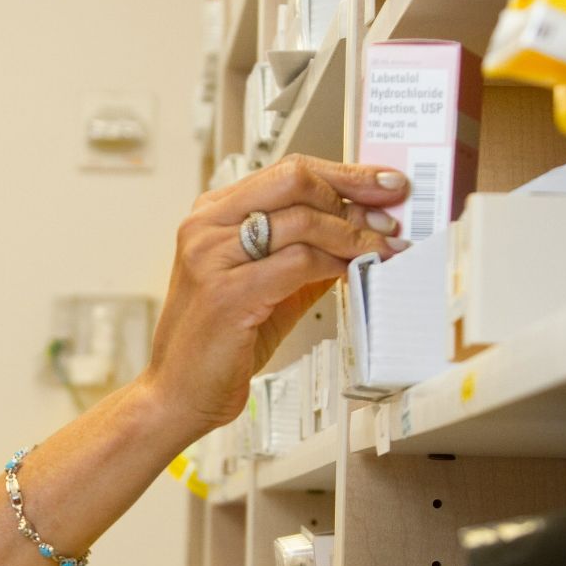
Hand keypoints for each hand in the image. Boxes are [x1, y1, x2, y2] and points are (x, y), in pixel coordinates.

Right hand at [141, 154, 411, 438]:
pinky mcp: (227, 293)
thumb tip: (361, 230)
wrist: (178, 394)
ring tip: (381, 250)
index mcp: (211, 216)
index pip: (286, 172)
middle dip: (353, 192)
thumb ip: (305, 254)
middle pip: (294, 180)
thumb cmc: (218, 344)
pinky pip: (298, 263)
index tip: (383, 184)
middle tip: (387, 217)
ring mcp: (212, 258)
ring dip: (354, 235)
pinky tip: (350, 273)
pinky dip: (335, 265)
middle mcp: (206, 228)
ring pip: (303, 221)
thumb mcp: (267, 286)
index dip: (344, 173)